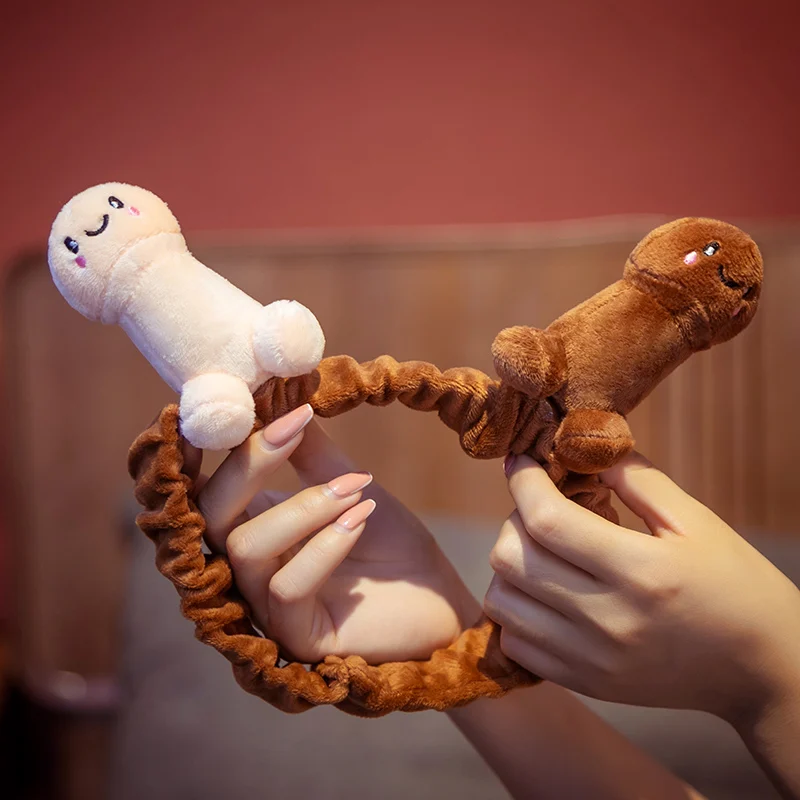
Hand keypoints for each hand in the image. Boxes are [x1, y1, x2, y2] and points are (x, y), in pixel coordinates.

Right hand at [189, 404, 478, 664]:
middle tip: (296, 430)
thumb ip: (312, 455)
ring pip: (246, 549)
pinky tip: (361, 518)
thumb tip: (284, 401)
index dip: (238, 445)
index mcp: (255, 528)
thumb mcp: (350, 488)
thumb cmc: (391, 546)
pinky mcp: (297, 637)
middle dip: (248, 467)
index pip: (216, 486)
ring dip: (302, 506)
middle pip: (211, 516)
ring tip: (356, 488)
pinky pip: (287, 588)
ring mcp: (268, 607)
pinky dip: (323, 546)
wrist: (439, 600)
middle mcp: (250, 569)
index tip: (286, 409)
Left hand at [484, 451, 799, 725]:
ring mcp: (591, 658)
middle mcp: (608, 620)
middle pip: (510, 558)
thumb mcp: (697, 521)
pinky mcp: (585, 682)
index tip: (521, 460)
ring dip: (510, 564)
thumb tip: (580, 447)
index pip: (547, 520)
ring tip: (544, 551)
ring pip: (501, 600)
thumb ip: (637, 479)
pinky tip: (545, 591)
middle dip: (515, 518)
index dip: (523, 480)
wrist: (763, 670)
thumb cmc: (735, 584)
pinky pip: (514, 642)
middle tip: (543, 508)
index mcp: (641, 572)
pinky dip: (516, 609)